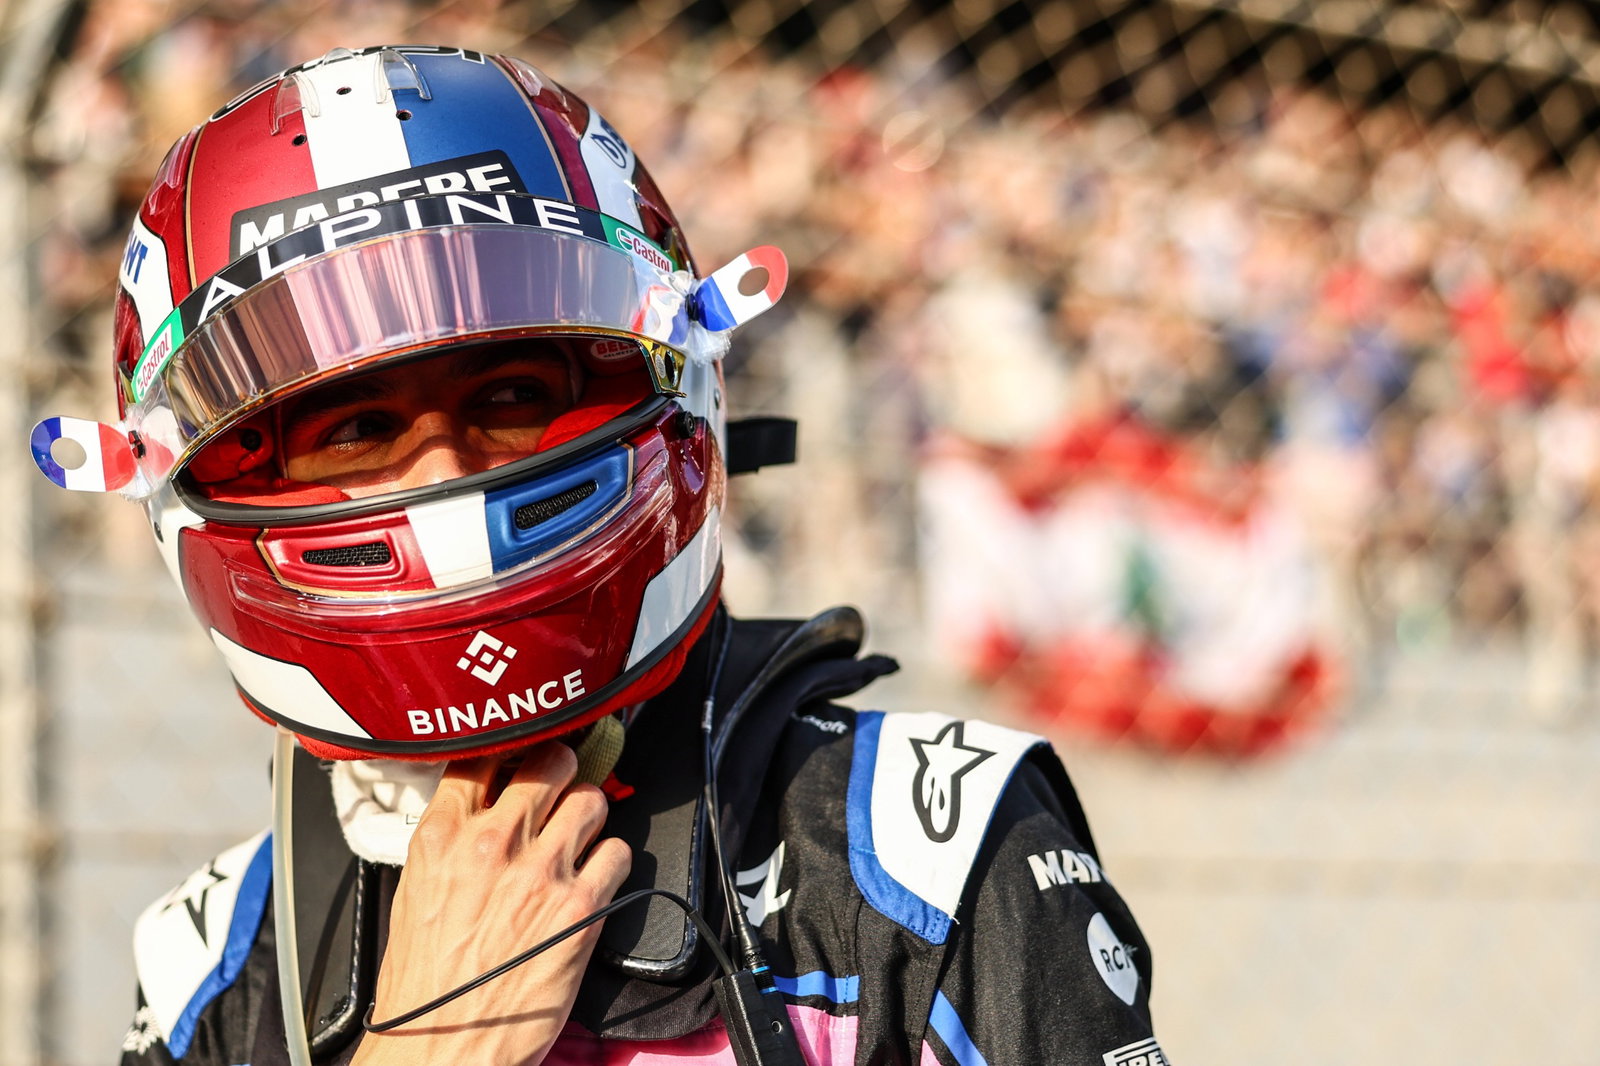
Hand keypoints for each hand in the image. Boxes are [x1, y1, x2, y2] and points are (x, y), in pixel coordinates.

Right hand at [352, 742, 630, 1065]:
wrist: (441, 1051)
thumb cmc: (426, 987)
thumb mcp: (415, 893)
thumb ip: (450, 841)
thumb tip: (483, 809)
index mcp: (441, 837)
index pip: (482, 756)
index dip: (510, 750)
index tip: (522, 755)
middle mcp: (491, 844)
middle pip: (548, 762)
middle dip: (562, 768)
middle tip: (564, 782)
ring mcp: (539, 873)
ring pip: (591, 798)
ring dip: (591, 813)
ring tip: (582, 833)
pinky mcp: (580, 908)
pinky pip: (618, 852)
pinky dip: (613, 859)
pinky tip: (597, 876)